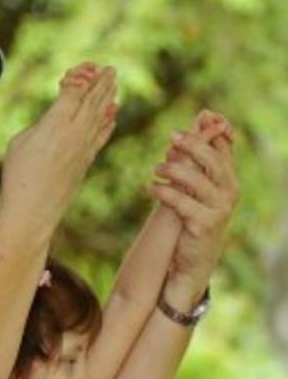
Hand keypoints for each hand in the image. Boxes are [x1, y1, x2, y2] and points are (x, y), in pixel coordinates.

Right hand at [1, 63, 117, 229]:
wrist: (32, 211)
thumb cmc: (17, 177)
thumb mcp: (19, 143)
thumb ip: (40, 126)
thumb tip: (55, 122)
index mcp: (54, 123)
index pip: (75, 91)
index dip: (81, 76)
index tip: (85, 68)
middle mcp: (74, 133)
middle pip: (92, 100)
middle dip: (102, 83)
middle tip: (110, 69)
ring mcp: (83, 148)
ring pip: (100, 116)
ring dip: (108, 98)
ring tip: (115, 84)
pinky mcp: (86, 162)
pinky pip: (101, 137)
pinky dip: (108, 123)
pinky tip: (113, 115)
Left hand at [149, 120, 238, 296]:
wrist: (193, 262)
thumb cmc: (193, 221)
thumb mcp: (197, 190)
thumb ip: (198, 161)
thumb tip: (197, 122)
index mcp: (228, 180)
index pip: (225, 148)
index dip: (214, 130)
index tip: (199, 116)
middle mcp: (229, 193)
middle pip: (213, 160)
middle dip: (193, 145)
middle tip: (172, 137)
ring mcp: (219, 209)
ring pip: (197, 180)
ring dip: (174, 170)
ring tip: (156, 168)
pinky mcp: (203, 224)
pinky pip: (182, 203)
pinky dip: (164, 193)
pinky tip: (149, 188)